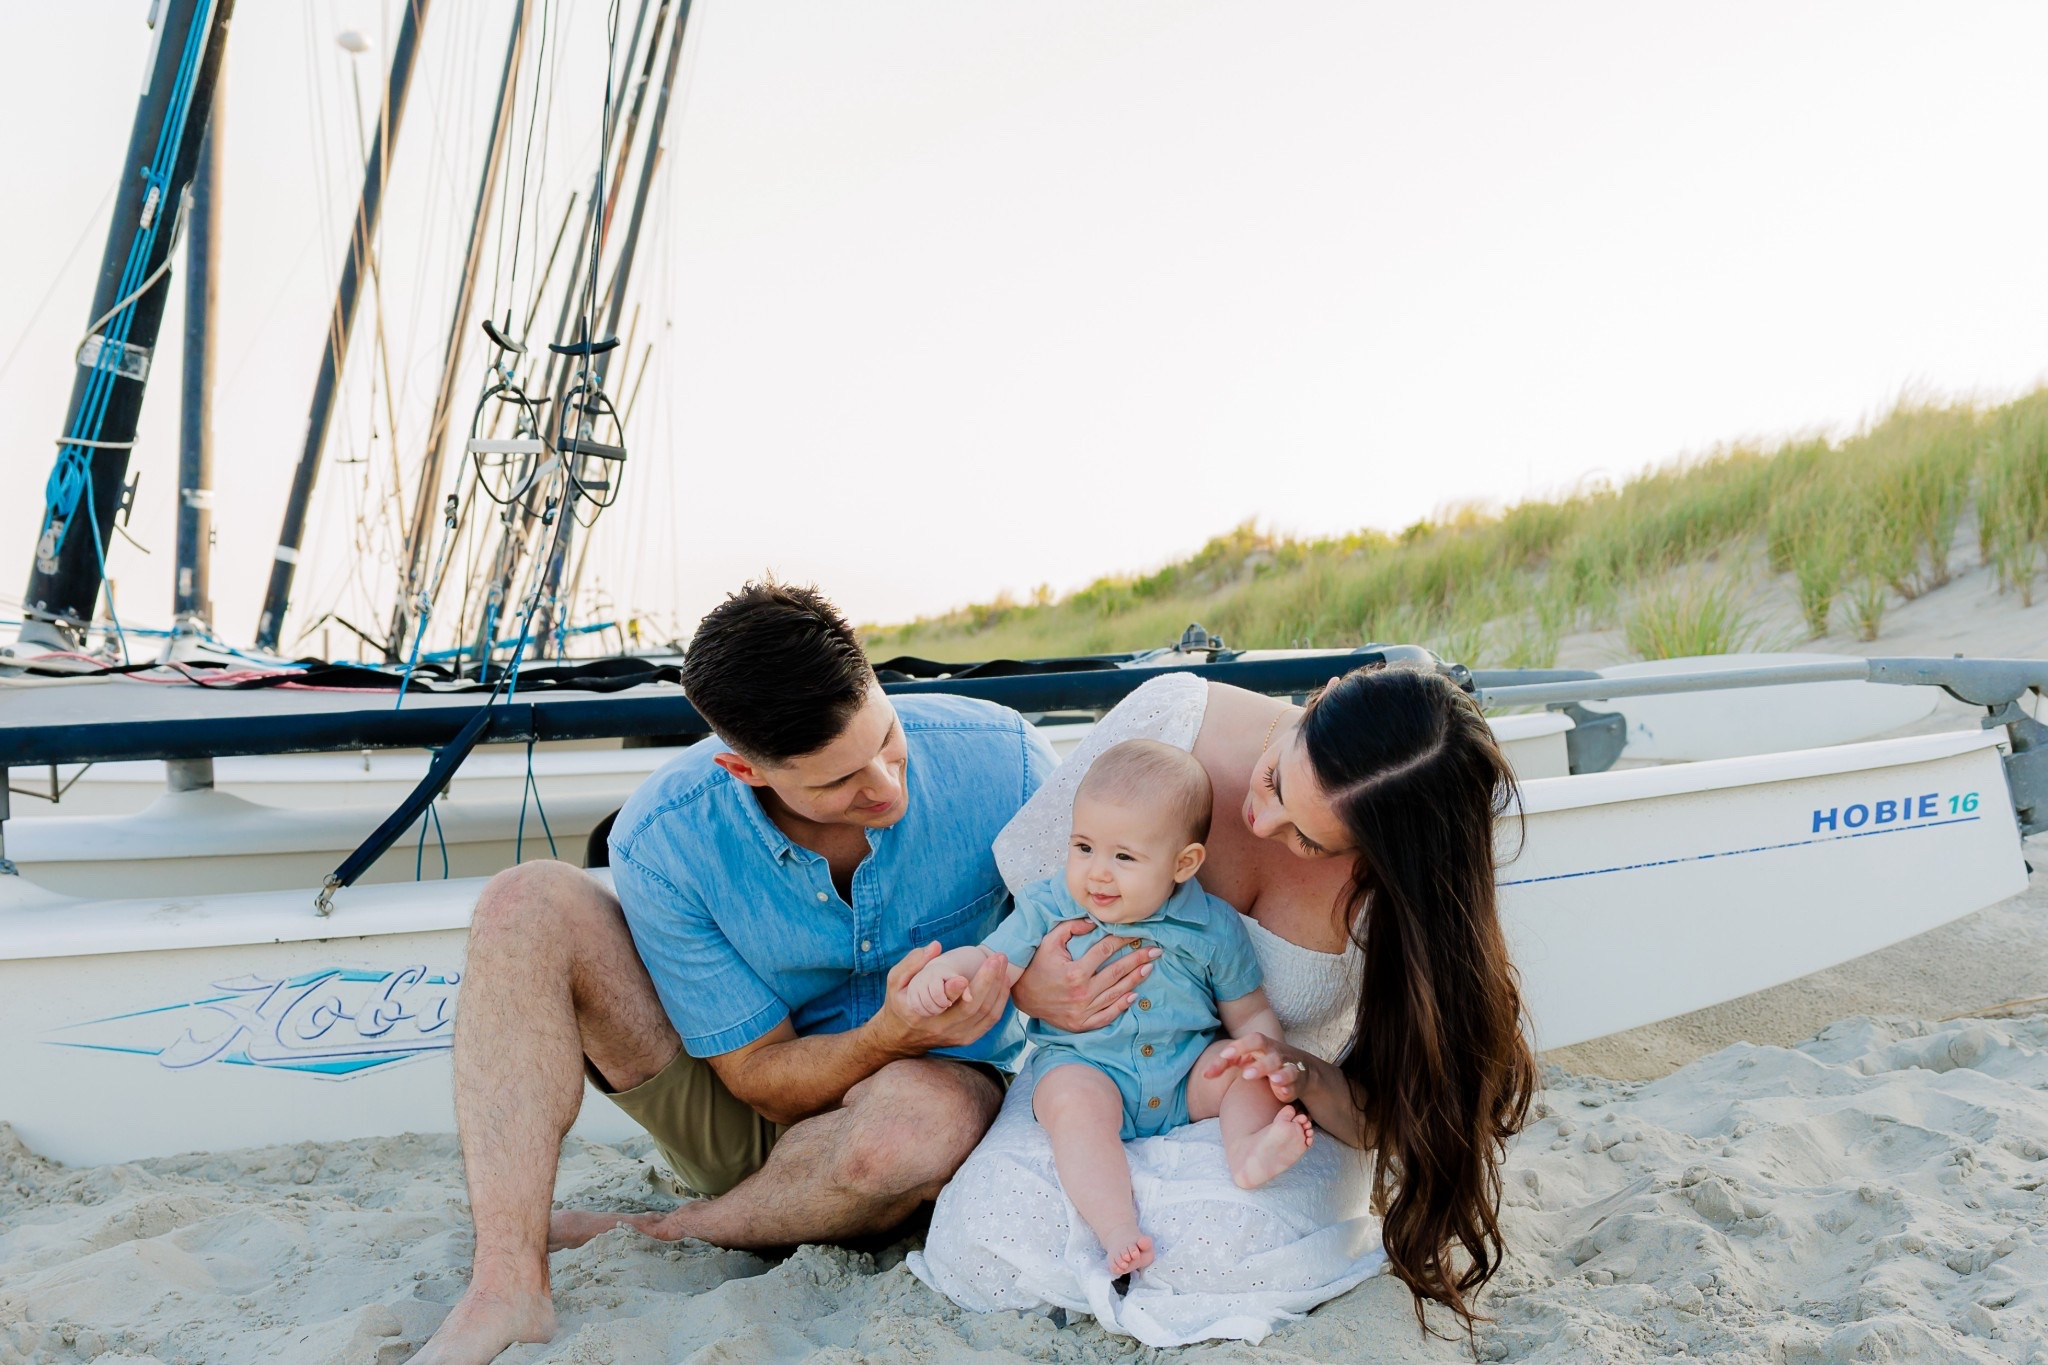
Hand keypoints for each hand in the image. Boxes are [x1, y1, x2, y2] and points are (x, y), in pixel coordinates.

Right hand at [871, 942, 1012, 1054]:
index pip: (942, 1001)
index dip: (955, 989)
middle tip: (997, 957)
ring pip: (985, 1014)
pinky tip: (1003, 982)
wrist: (900, 1038)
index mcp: (921, 1013)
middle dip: (988, 980)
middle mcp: (941, 1028)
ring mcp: (956, 1036)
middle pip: (972, 1007)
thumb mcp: (895, 981)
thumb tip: (936, 946)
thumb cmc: (900, 1003)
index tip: (964, 975)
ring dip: (998, 988)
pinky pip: (990, 1021)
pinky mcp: (966, 1039)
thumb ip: (912, 962)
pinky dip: (1000, 1001)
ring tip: (1003, 964)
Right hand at [1009, 919, 1160, 1031]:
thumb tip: (1094, 921)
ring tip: (1150, 967)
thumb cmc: (1036, 966)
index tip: (1136, 933)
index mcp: (1075, 972)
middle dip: (1138, 959)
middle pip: (1117, 972)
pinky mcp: (1082, 1023)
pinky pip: (1108, 1015)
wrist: (1022, 997)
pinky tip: (1135, 995)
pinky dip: (1122, 1006)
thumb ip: (1070, 927)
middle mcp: (1082, 993)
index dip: (1122, 939)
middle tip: (1156, 950)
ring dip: (1136, 979)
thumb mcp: (1049, 942)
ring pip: (1117, 993)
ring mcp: (1083, 1010)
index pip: (1106, 950)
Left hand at [1204, 1032, 1306, 1103]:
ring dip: (1279, 1075)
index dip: (1238, 1047)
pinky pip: (1296, 1085)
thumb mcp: (1247, 1059)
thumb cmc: (1265, 1062)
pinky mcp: (1299, 1082)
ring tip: (1273, 1080)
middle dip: (1259, 1063)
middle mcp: (1276, 1054)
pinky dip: (1290, 1088)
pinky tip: (1283, 1093)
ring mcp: (1289, 1067)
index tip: (1224, 1056)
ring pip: (1287, 1069)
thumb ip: (1226, 1064)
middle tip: (1246, 1075)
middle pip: (1271, 1055)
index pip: (1251, 1040)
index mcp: (1262, 1046)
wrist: (1302, 1068)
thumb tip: (1205, 1074)